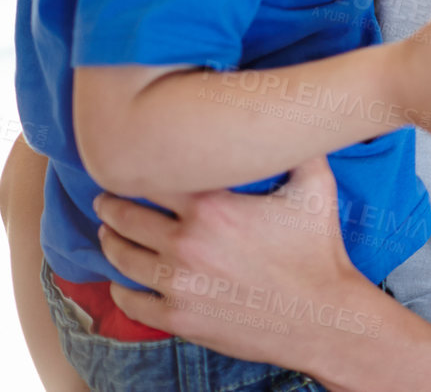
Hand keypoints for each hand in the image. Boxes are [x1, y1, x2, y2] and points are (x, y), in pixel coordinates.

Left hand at [95, 157, 383, 371]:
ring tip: (108, 235)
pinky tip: (119, 282)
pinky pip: (132, 303)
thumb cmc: (319, 250)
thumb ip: (300, 148)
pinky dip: (119, 291)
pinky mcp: (177, 317)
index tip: (131, 167)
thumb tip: (295, 115)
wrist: (321, 314)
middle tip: (104, 200)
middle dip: (111, 206)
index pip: (152, 180)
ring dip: (110, 243)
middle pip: (126, 218)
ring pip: (122, 259)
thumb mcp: (317, 188)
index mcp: (212, 208)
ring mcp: (178, 284)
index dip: (137, 170)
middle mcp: (185, 244)